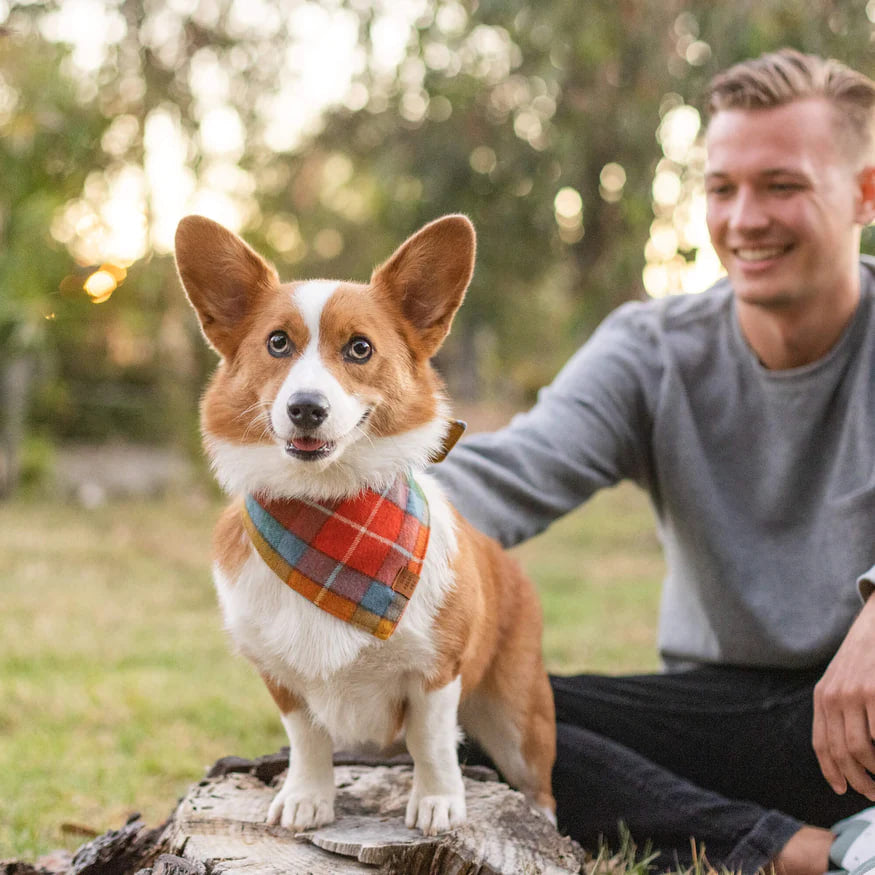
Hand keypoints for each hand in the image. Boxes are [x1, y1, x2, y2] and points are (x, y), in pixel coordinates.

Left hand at [812, 594, 874, 799]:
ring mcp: (856, 694)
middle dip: (859, 780)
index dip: (831, 771)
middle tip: (873, 795)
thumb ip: (837, 709)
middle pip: (841, 752)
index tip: (842, 790)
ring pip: (861, 748)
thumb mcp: (840, 680)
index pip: (821, 743)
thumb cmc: (863, 658)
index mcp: (823, 697)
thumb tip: (844, 750)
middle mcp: (834, 697)